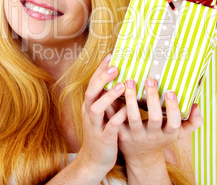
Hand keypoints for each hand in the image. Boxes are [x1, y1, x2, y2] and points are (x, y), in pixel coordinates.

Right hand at [75, 55, 126, 177]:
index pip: (93, 83)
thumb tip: (123, 80)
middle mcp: (90, 113)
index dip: (100, 69)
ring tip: (122, 85)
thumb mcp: (102, 114)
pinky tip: (127, 110)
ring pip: (97, 108)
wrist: (93, 161)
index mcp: (89, 105)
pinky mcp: (103, 139)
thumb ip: (108, 99)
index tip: (111, 55)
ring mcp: (95, 126)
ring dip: (109, 96)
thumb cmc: (102, 133)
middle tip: (115, 67)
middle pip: (91, 92)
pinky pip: (110, 127)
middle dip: (102, 78)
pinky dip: (118, 117)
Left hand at [111, 77, 203, 168]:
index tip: (170, 91)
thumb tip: (196, 106)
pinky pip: (116, 119)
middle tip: (150, 79)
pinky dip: (113, 106)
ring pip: (133, 117)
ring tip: (130, 81)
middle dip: (152, 99)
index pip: (174, 123)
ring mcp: (135, 135)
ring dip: (131, 99)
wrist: (141, 156)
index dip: (173, 109)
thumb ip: (192, 122)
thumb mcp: (179, 133)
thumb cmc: (161, 137)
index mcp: (167, 134)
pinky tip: (112, 90)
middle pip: (154, 118)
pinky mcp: (121, 133)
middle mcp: (152, 135)